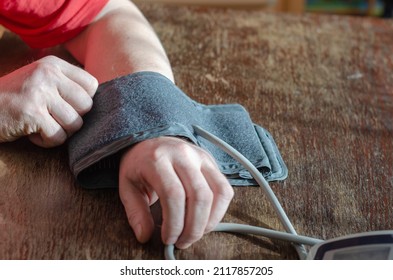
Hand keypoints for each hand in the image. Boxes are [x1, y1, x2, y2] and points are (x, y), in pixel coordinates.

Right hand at [0, 55, 97, 146]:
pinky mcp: (31, 113)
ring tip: (40, 125)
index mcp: (53, 64)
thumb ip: (67, 86)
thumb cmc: (13, 99)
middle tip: (51, 118)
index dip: (84, 102)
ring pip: (75, 124)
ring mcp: (39, 92)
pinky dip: (46, 142)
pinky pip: (58, 137)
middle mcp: (47, 74)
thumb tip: (102, 104)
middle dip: (72, 119)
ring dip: (59, 132)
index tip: (66, 107)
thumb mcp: (40, 81)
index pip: (92, 85)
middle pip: (87, 106)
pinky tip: (31, 133)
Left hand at [119, 136, 233, 248]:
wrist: (151, 140)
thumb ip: (135, 212)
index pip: (173, 194)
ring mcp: (201, 156)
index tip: (168, 238)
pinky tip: (206, 220)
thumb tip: (145, 236)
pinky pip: (225, 188)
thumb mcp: (127, 186)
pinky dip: (220, 210)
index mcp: (157, 159)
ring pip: (218, 192)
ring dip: (210, 220)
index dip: (174, 222)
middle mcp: (183, 155)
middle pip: (199, 196)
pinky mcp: (211, 162)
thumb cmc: (139, 165)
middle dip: (193, 227)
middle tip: (183, 241)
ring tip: (196, 233)